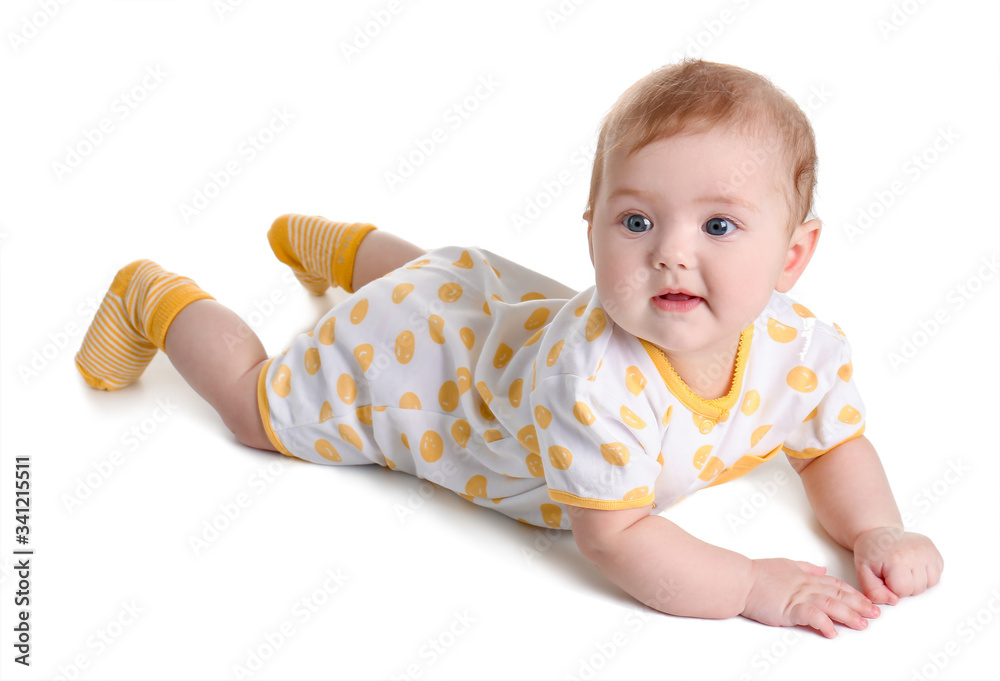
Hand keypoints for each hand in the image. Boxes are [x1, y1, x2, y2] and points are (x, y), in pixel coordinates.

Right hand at [741, 558, 878, 637]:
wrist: (740, 580)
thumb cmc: (758, 574)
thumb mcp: (785, 564)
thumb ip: (805, 568)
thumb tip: (821, 570)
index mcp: (805, 576)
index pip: (836, 584)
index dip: (854, 593)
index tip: (868, 602)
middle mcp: (805, 585)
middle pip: (838, 594)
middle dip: (859, 605)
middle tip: (875, 614)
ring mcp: (797, 596)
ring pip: (830, 605)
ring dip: (848, 615)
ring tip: (862, 625)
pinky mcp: (788, 609)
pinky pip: (811, 616)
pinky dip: (824, 624)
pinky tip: (833, 632)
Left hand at [853, 527, 942, 604]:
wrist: (879, 535)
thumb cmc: (872, 551)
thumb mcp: (863, 572)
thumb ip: (873, 591)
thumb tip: (893, 600)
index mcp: (897, 558)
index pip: (903, 591)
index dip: (892, 588)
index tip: (885, 577)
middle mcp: (915, 553)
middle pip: (918, 589)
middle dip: (905, 586)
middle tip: (894, 572)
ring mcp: (927, 551)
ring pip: (931, 583)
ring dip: (917, 581)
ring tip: (904, 569)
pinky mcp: (934, 552)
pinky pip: (937, 574)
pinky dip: (926, 574)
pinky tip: (913, 566)